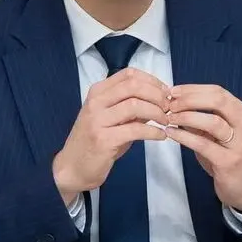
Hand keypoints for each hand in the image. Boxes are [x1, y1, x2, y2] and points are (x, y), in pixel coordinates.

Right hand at [52, 68, 168, 205]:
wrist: (72, 168)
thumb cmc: (95, 141)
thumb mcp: (111, 119)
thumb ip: (131, 107)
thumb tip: (159, 99)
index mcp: (97, 92)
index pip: (129, 74)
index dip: (152, 80)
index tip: (165, 92)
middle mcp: (96, 102)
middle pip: (134, 86)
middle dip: (157, 94)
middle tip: (168, 107)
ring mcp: (98, 120)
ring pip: (135, 105)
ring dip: (157, 112)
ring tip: (166, 121)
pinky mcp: (104, 140)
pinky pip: (136, 130)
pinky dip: (153, 131)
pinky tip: (161, 136)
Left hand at [164, 84, 241, 213]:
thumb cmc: (226, 153)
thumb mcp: (216, 131)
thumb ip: (201, 116)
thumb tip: (174, 101)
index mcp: (240, 111)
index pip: (217, 91)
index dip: (192, 89)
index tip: (172, 91)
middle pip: (217, 101)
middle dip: (189, 99)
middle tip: (169, 104)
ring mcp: (238, 142)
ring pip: (212, 121)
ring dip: (186, 117)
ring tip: (168, 118)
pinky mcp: (228, 161)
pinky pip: (203, 144)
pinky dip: (184, 137)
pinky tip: (171, 133)